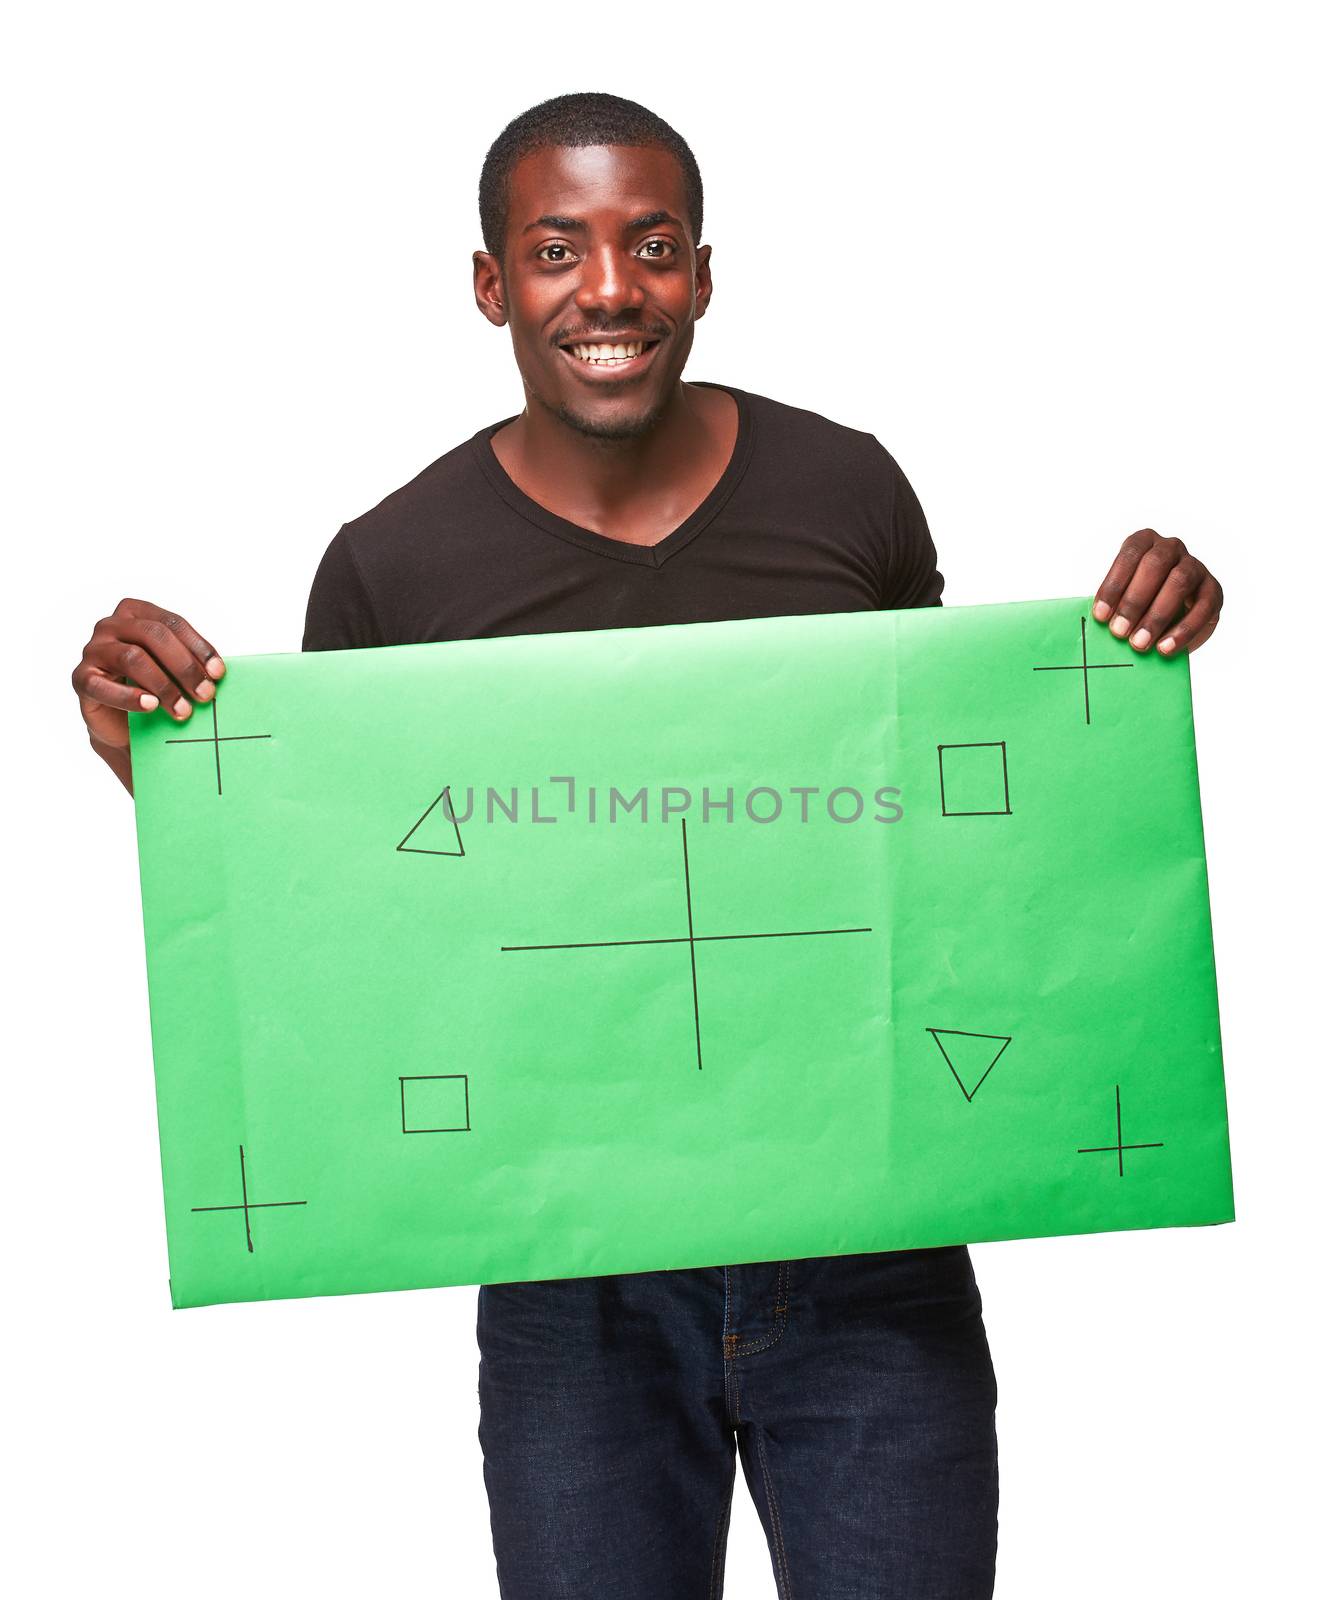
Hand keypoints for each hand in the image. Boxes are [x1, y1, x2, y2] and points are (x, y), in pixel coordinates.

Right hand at [73, 598, 225, 791]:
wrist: (122, 723)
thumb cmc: (153, 687)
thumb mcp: (174, 670)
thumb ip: (190, 663)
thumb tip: (217, 673)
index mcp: (136, 613)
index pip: (172, 623)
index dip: (198, 647)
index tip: (218, 673)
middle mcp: (110, 625)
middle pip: (153, 636)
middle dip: (184, 667)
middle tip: (205, 695)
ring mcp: (93, 650)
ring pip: (132, 657)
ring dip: (163, 685)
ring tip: (183, 710)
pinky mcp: (81, 678)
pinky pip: (103, 685)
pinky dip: (129, 697)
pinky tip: (150, 706)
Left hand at [1091, 530, 1222, 655]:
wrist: (1170, 622)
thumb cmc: (1137, 606)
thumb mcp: (1121, 600)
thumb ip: (1113, 606)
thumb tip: (1099, 625)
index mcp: (1145, 542)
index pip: (1130, 554)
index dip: (1114, 585)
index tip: (1100, 616)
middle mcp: (1171, 548)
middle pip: (1155, 565)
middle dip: (1134, 601)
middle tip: (1119, 631)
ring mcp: (1195, 567)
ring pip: (1179, 582)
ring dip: (1157, 616)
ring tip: (1139, 643)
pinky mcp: (1213, 590)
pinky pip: (1203, 607)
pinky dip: (1183, 630)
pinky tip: (1165, 648)